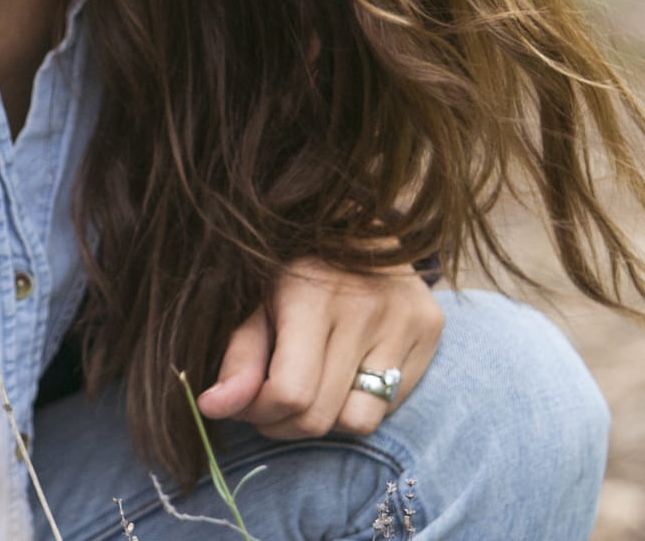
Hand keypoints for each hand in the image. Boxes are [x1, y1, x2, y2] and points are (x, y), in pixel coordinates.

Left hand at [192, 257, 442, 438]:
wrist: (361, 220)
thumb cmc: (298, 266)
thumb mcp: (258, 302)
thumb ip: (239, 359)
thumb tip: (213, 408)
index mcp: (312, 294)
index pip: (290, 393)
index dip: (261, 413)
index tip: (249, 402)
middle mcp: (366, 306)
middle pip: (321, 417)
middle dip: (286, 424)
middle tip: (276, 401)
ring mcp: (405, 319)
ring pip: (360, 421)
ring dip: (329, 419)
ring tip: (315, 387)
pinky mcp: (431, 329)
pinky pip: (392, 404)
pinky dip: (362, 401)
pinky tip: (350, 371)